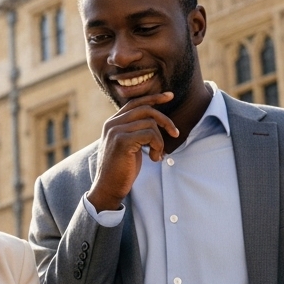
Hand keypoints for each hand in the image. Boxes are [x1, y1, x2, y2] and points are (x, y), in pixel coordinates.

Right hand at [87, 92, 177, 210]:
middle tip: (175, 133)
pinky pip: (150, 134)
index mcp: (113, 123)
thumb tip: (154, 122)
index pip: (135, 103)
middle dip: (165, 120)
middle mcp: (112, 123)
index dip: (154, 98)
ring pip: (150, 123)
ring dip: (160, 140)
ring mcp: (116, 131)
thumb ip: (135, 131)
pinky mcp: (122, 141)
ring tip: (157, 154)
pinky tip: (154, 158)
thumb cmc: (121, 170)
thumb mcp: (128, 145)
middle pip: (146, 109)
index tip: (169, 96)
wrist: (108, 188)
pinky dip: (158, 146)